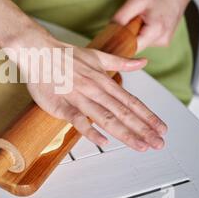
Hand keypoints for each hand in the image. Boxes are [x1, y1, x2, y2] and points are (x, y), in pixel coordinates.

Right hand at [6, 27, 166, 151]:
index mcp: (104, 80)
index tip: (161, 128)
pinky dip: (90, 131)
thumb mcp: (97, 55)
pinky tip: (103, 141)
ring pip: (106, 117)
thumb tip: (143, 61)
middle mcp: (95, 90)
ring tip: (141, 146)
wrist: (38, 51)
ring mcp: (79, 97)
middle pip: (123, 112)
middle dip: (143, 129)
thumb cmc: (64, 55)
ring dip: (125, 133)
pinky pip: (78, 120)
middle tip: (158, 143)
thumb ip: (121, 62)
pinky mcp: (62, 105)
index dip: (148, 116)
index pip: (131, 101)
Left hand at [114, 0, 196, 51]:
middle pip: (135, 46)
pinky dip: (141, 31)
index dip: (118, 45)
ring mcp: (164, 41)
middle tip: (126, 20)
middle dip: (126, 36)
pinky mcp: (164, 39)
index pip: (131, 49)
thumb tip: (108, 31)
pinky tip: (145, 20)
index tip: (109, 41)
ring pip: (140, 43)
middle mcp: (162, 40)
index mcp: (156, 32)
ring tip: (139, 17)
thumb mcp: (136, 0)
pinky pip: (146, 39)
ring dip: (135, 32)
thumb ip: (121, 17)